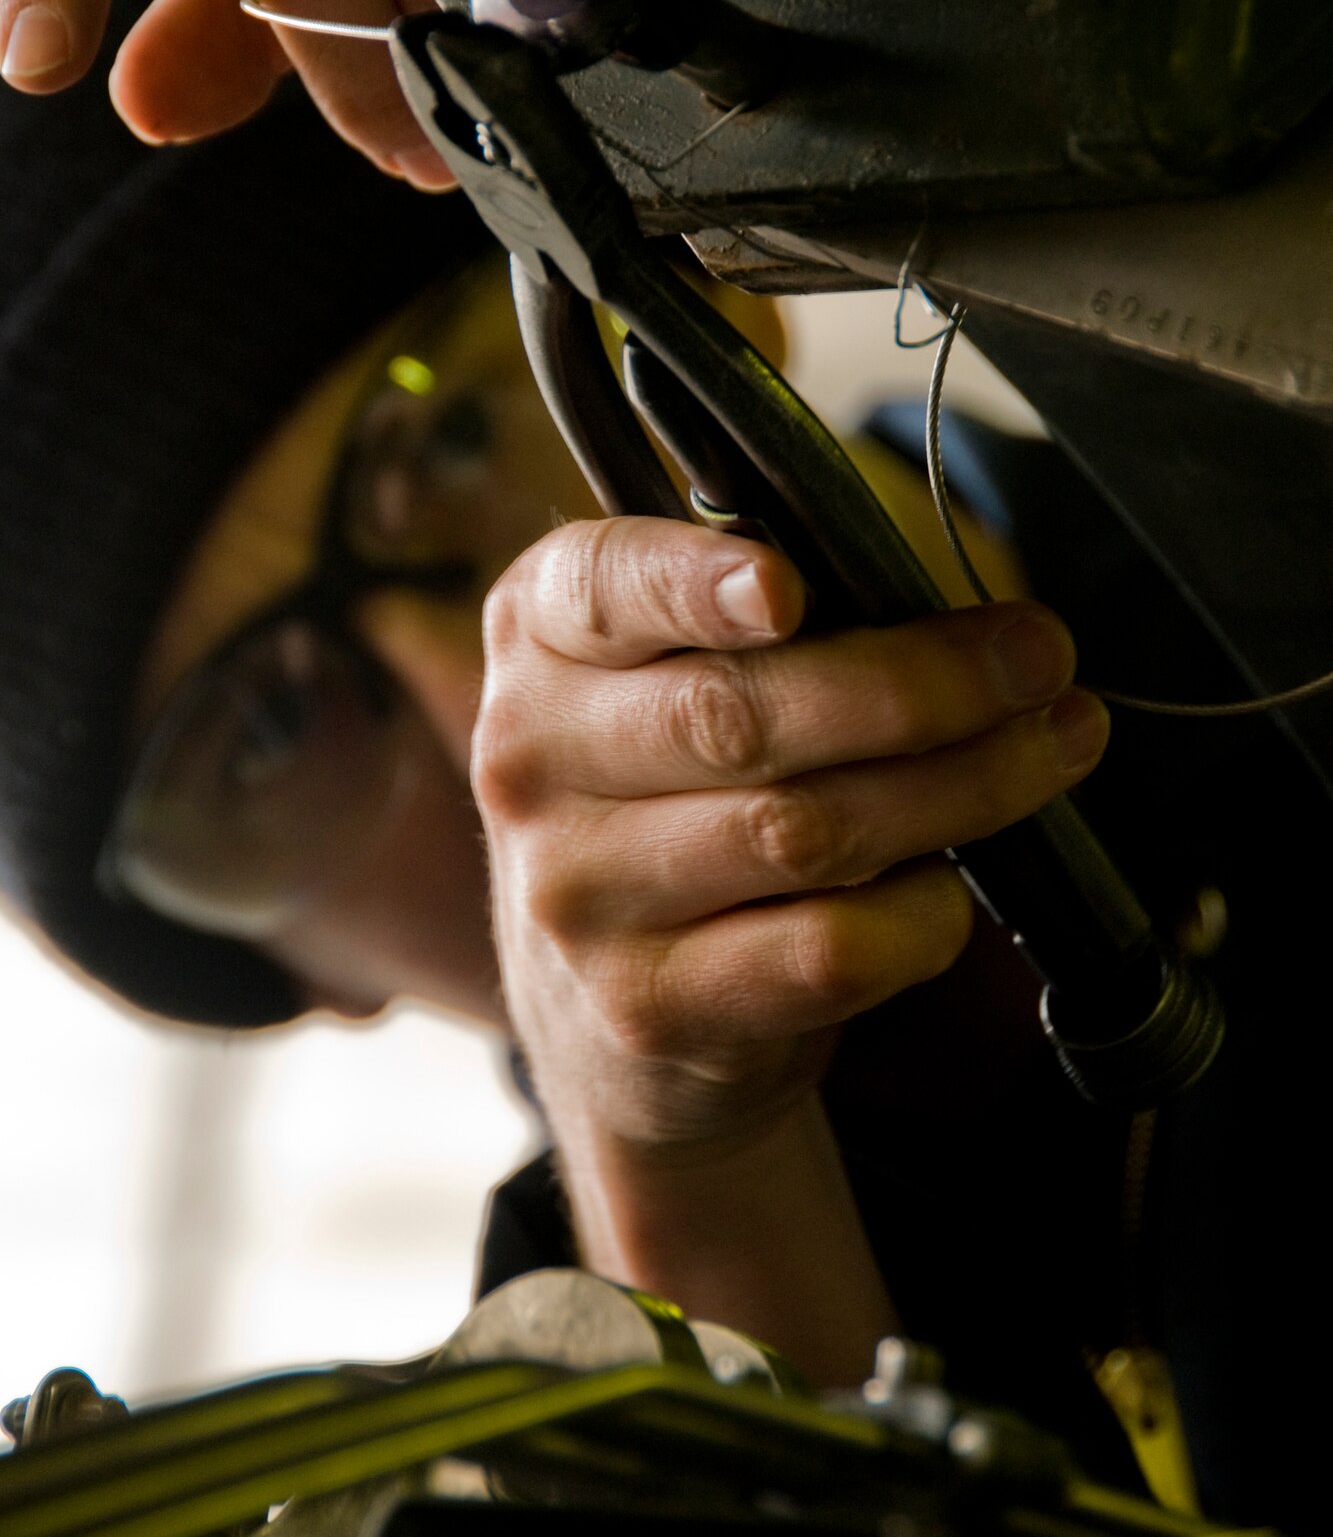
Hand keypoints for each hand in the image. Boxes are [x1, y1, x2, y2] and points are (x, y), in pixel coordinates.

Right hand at [473, 517, 1108, 1157]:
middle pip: (740, 714)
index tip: (790, 583)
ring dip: (962, 786)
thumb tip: (959, 617)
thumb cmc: (676, 788)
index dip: (694, 583)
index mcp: (538, 636)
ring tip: (1055, 746)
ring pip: (805, 829)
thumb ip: (766, 620)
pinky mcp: (652, 1006)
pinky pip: (831, 949)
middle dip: (919, 683)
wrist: (610, 1010)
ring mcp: (580, 894)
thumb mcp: (669, 672)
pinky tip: (957, 885)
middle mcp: (530, 760)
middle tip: (1038, 659)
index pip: (603, 589)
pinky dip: (924, 912)